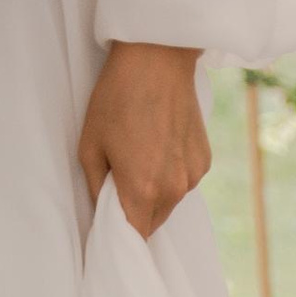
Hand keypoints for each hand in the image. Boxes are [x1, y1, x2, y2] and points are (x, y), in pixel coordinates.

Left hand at [79, 40, 209, 238]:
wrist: (157, 59)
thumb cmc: (117, 98)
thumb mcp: (90, 144)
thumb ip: (95, 187)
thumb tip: (101, 211)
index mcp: (142, 190)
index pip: (133, 237)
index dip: (118, 237)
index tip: (105, 230)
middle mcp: (174, 190)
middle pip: (152, 223)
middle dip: (133, 213)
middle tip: (115, 185)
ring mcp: (193, 176)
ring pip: (169, 203)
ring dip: (153, 194)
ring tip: (138, 159)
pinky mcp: (205, 160)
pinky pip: (183, 182)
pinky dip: (170, 175)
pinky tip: (158, 146)